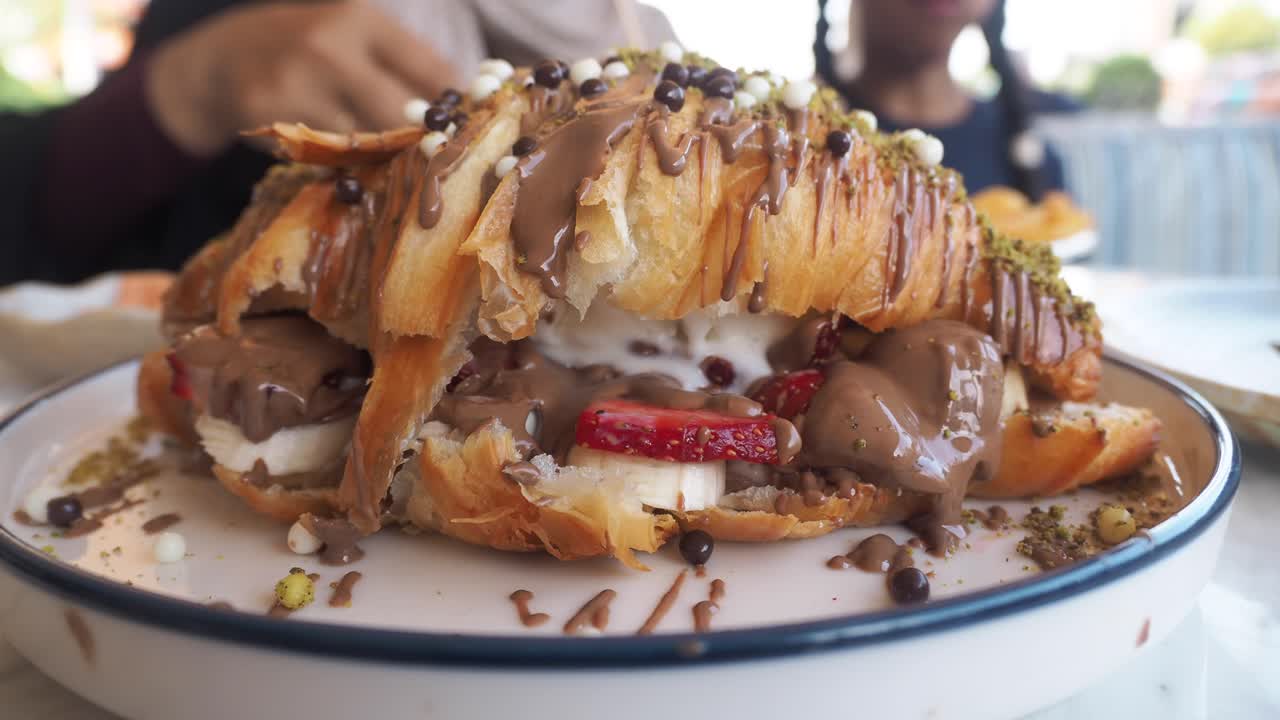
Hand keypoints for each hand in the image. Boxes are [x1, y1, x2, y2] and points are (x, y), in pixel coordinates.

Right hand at [145, 0, 458, 155]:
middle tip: (443, 165)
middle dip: (426, 142)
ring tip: (406, 173)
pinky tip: (358, 173)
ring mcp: (297, 81)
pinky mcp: (270, 115)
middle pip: (402, 112)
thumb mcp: (351, 36)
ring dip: (389, 160)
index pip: (432, 71)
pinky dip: (348, 168)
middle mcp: (330, 46)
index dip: (458, 110)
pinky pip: (326, 156)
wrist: (218, 60)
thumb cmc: (304, 50)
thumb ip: (402, 64)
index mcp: (361, 20)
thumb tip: (468, 105)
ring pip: (366, 141)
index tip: (474, 133)